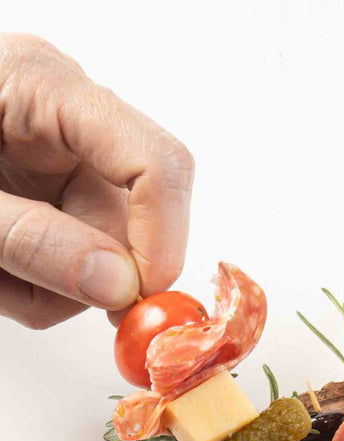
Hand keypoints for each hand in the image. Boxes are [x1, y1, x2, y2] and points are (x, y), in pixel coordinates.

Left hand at [0, 34, 193, 327]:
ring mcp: (59, 163)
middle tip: (29, 296)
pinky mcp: (48, 202)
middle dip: (90, 277)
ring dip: (48, 289)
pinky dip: (34, 288)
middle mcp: (66, 120)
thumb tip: (119, 284)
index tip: (141, 300)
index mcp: (43, 87)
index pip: (154, 161)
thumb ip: (31, 240)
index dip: (164, 236)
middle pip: (132, 219)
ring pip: (105, 258)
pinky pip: (74, 267)